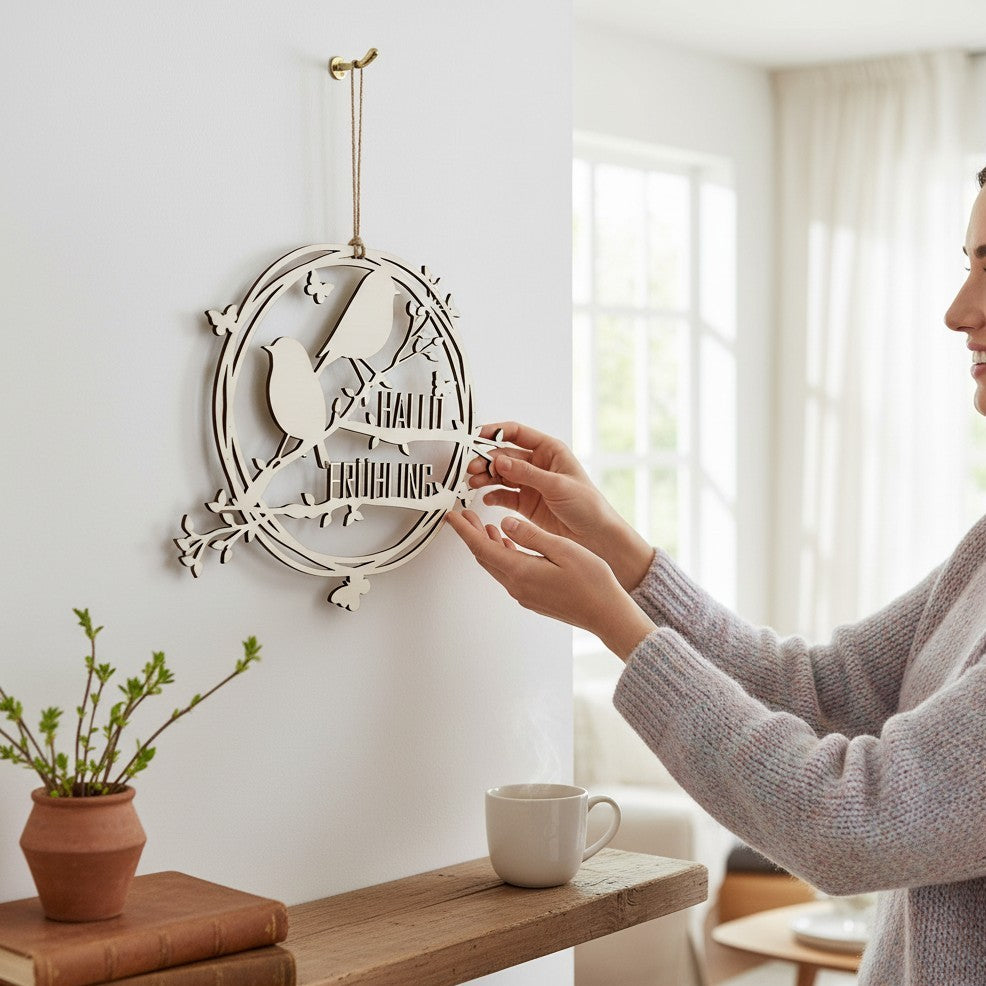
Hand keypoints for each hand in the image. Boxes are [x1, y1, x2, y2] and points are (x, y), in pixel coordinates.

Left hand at [445, 509, 654, 660]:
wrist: (607, 614)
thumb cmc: (593, 583)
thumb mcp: (562, 549)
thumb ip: (530, 536)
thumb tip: (504, 524)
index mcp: (521, 571)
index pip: (482, 547)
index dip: (464, 530)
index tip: (451, 516)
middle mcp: (517, 585)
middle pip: (484, 556)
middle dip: (471, 534)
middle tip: (464, 515)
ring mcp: (524, 594)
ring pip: (496, 565)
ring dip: (487, 544)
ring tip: (484, 524)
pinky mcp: (532, 597)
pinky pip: (508, 573)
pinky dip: (502, 555)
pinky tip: (508, 544)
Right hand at [468, 422, 654, 591]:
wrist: (596, 537)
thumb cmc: (589, 507)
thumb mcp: (558, 485)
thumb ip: (527, 472)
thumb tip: (500, 460)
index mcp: (550, 451)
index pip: (517, 433)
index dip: (496, 432)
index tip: (478, 436)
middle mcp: (538, 465)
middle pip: (504, 455)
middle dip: (487, 460)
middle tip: (474, 467)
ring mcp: (531, 484)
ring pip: (501, 475)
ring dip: (486, 477)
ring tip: (475, 483)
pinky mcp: (526, 503)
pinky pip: (504, 495)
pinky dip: (493, 496)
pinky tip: (487, 498)